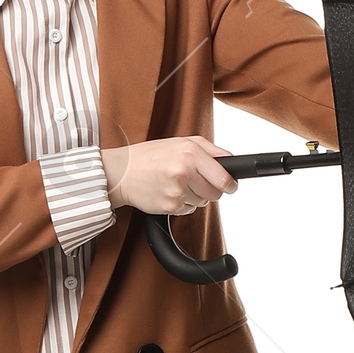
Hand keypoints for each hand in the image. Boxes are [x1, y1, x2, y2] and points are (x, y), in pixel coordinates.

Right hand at [100, 137, 238, 216]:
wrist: (122, 171)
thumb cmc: (153, 155)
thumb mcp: (182, 142)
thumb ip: (210, 150)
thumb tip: (231, 162)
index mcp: (190, 153)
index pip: (224, 177)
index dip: (231, 185)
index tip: (231, 186)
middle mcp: (184, 172)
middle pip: (216, 194)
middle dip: (211, 190)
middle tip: (196, 181)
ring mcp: (177, 192)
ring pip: (202, 203)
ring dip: (195, 196)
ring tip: (177, 183)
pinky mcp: (170, 207)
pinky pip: (188, 210)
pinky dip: (182, 203)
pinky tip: (169, 191)